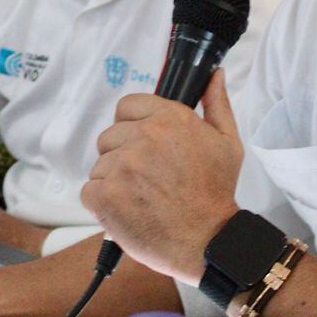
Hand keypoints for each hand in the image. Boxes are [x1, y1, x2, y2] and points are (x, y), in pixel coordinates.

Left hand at [84, 69, 242, 283]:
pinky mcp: (105, 196)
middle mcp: (142, 138)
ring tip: (143, 199)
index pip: (127, 106)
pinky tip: (128, 211)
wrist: (208, 242)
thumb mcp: (227, 142)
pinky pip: (90, 191)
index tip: (145, 146)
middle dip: (124, 156)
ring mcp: (121, 167)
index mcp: (169, 119)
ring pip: (100, 166)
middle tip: (149, 179)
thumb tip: (215, 75)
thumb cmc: (217, 193)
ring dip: (114, 182)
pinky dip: (103, 204)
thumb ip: (216, 104)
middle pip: (110, 137)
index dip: (133, 126)